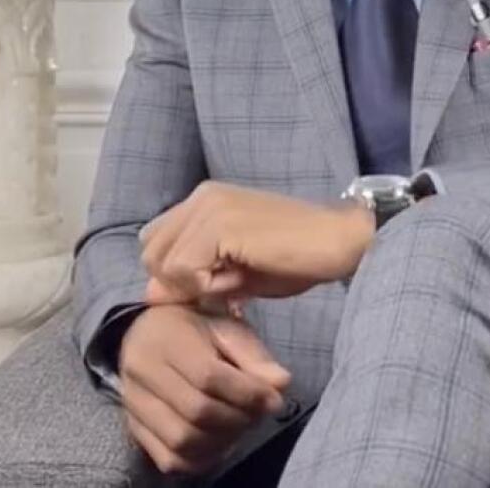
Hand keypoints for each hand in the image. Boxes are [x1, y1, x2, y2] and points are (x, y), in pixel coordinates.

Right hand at [120, 304, 290, 475]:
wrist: (147, 332)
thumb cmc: (194, 325)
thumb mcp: (227, 326)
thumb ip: (253, 355)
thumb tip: (282, 385)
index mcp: (167, 338)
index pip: (208, 376)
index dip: (246, 393)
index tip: (274, 400)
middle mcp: (142, 372)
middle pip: (196, 411)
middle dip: (238, 418)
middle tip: (260, 413)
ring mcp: (133, 404)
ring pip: (182, 440)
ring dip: (222, 440)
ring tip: (242, 424)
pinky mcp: (134, 428)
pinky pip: (168, 459)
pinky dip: (201, 459)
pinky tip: (221, 442)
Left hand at [139, 180, 374, 304]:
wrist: (339, 240)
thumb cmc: (296, 256)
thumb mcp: (236, 272)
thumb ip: (194, 278)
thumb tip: (150, 294)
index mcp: (205, 200)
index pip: (154, 243)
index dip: (176, 274)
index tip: (215, 283)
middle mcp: (202, 196)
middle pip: (151, 253)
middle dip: (178, 281)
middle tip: (224, 285)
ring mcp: (210, 207)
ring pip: (164, 263)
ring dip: (194, 285)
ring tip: (235, 281)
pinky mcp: (221, 225)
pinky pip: (185, 269)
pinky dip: (205, 286)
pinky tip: (238, 282)